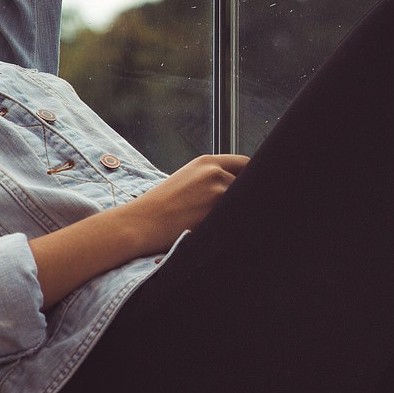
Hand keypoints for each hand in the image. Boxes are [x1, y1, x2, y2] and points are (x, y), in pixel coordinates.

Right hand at [124, 154, 248, 252]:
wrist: (140, 223)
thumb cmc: (160, 207)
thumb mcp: (186, 180)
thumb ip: (211, 179)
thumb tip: (235, 188)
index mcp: (207, 162)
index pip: (246, 163)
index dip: (252, 177)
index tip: (253, 189)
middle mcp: (215, 171)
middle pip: (249, 183)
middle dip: (247, 198)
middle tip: (239, 211)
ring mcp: (217, 191)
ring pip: (244, 203)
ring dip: (238, 212)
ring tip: (222, 223)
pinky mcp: (216, 212)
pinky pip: (236, 218)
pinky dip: (233, 224)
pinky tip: (220, 230)